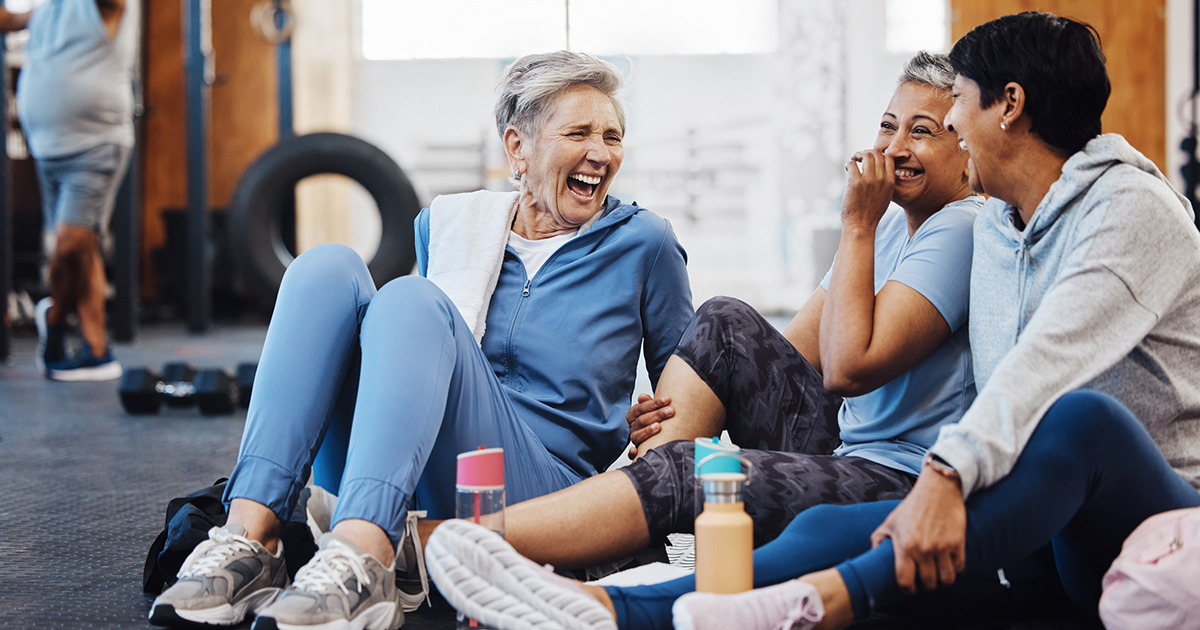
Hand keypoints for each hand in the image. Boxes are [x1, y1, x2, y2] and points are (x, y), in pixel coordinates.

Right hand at [626, 394, 672, 457]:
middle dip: (657, 414)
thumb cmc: (656, 419)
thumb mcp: (654, 410)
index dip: (654, 403)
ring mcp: (634, 438)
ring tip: (659, 426)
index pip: (641, 408)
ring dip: (647, 430)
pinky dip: (632, 453)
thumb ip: (649, 403)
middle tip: (671, 411)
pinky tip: (636, 450)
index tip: (668, 399)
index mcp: (633, 415)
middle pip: (641, 420)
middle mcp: (633, 427)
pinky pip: (631, 454)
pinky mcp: (636, 451)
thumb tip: (642, 396)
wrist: (659, 434)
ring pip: (637, 435)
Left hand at [842, 149, 894, 229]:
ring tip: (854, 159)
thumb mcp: (886, 196)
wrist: (861, 226)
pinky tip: (847, 168)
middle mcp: (881, 179)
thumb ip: (884, 182)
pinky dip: (849, 164)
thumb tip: (877, 169)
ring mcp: (868, 180)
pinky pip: (852, 164)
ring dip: (858, 154)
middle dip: (867, 152)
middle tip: (860, 156)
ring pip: (866, 156)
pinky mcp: (855, 183)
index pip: (889, 158)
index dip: (879, 154)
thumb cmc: (871, 212)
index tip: (871, 157)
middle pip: (877, 154)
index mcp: (890, 182)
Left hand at [870, 467, 965, 594]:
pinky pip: (959, 568)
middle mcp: (923, 549)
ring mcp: (942, 547)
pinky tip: (949, 565)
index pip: (905, 581)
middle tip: (925, 582)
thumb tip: (872, 554)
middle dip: (926, 586)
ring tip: (938, 576)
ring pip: (946, 580)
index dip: (907, 590)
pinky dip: (955, 570)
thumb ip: (879, 539)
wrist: (937, 489)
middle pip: (928, 584)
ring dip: (942, 581)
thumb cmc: (913, 506)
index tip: (909, 588)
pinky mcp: (958, 543)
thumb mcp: (891, 521)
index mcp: (905, 546)